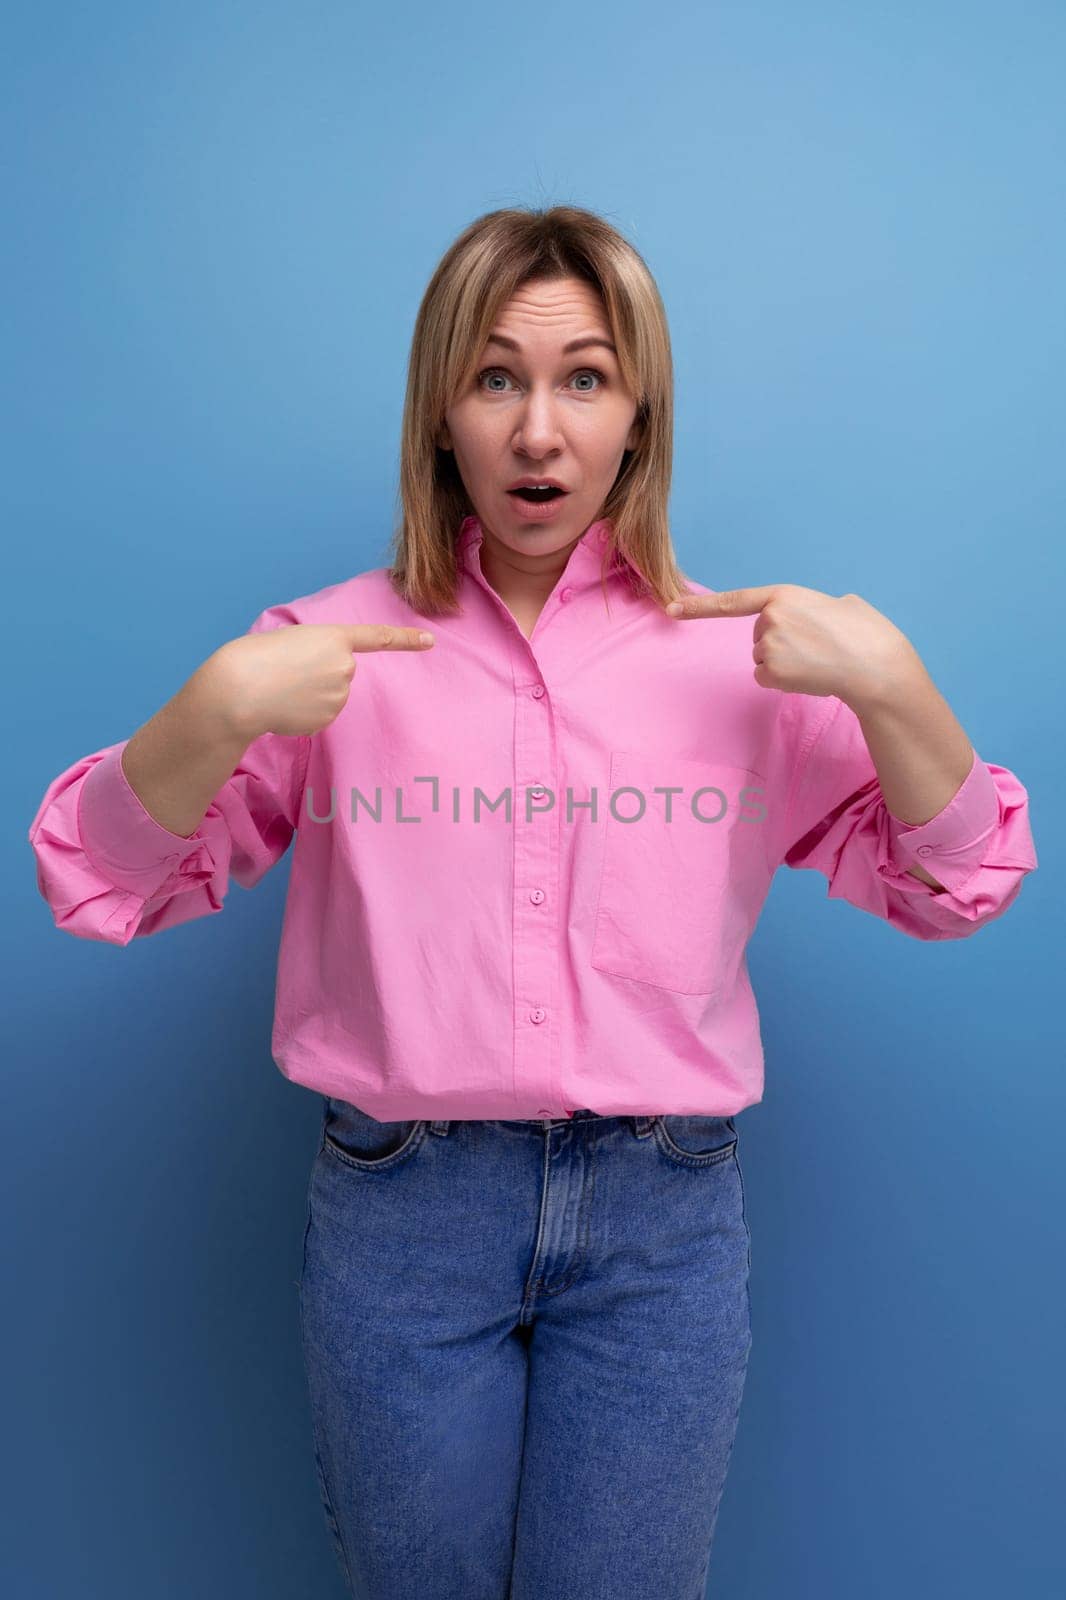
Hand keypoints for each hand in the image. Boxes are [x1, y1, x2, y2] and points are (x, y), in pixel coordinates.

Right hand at [206, 622, 434, 741]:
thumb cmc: (256, 657)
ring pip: (331, 695)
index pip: (378, 638)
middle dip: (320, 673)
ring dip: (311, 693)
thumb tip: (324, 681)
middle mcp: (344, 667)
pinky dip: (304, 712)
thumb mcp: (291, 640)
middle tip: (288, 670)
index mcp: (334, 638)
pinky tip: (283, 706)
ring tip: (282, 688)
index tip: (430, 640)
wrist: (239, 689)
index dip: (406, 639)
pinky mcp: (327, 720)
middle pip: (341, 671)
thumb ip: (316, 652)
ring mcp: (339, 696)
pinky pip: (320, 714)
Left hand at [664, 585, 920, 708]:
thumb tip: (827, 612)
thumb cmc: (866, 634)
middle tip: (815, 645)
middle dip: (780, 642)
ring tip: (817, 660)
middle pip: (758, 636)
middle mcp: (769, 618)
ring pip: (763, 659)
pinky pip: (766, 678)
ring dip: (785, 663)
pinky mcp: (771, 672)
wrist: (873, 664)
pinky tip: (809, 675)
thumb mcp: (842, 604)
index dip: (699, 606)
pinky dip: (784, 680)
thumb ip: (818, 605)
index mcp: (784, 595)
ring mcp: (768, 646)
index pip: (734, 600)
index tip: (671, 608)